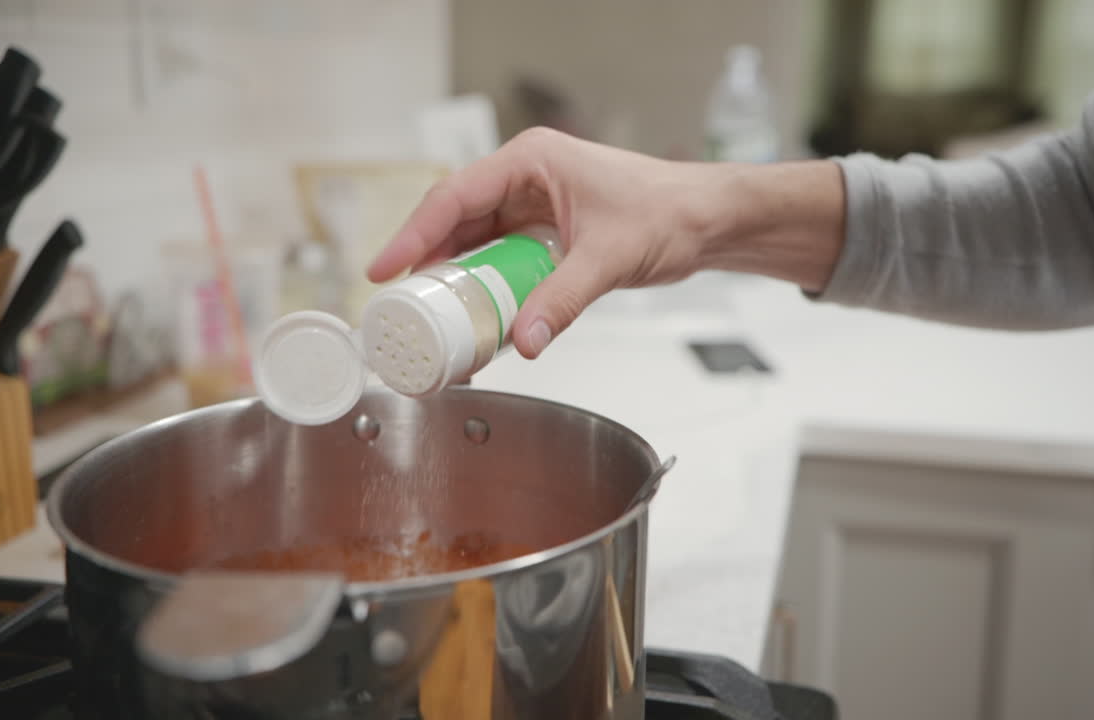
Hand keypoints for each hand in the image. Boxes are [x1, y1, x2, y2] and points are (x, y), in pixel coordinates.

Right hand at [368, 128, 844, 357]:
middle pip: (456, 220)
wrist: (708, 221)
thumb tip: (522, 341)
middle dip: (426, 262)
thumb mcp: (609, 257)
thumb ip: (562, 299)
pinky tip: (475, 318)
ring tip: (429, 319)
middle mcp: (526, 178)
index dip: (413, 233)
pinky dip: (487, 288)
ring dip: (455, 279)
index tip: (385, 269)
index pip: (454, 195)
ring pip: (476, 242)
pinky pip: (502, 260)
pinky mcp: (547, 232)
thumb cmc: (669, 212)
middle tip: (399, 305)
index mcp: (531, 161)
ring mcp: (535, 204)